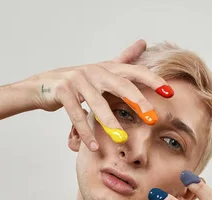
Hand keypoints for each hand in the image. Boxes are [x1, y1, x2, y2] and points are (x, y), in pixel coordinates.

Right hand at [23, 40, 172, 150]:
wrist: (42, 85)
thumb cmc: (77, 81)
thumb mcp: (101, 69)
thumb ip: (123, 59)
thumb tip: (143, 42)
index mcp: (107, 68)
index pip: (134, 72)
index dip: (153, 80)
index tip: (169, 92)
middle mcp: (94, 71)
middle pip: (121, 86)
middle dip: (138, 102)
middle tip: (152, 118)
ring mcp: (77, 80)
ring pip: (98, 104)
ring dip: (110, 123)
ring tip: (121, 138)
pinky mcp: (62, 91)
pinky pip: (76, 114)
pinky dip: (84, 132)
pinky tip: (92, 146)